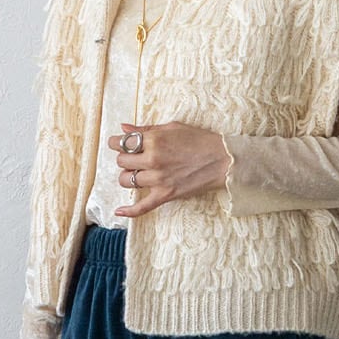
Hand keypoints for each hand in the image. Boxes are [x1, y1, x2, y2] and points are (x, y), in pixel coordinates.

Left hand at [108, 119, 231, 217]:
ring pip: (126, 181)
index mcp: (154, 140)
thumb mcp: (172, 127)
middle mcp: (153, 160)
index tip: (117, 144)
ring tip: (136, 174)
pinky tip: (118, 211)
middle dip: (124, 159)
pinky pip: (142, 207)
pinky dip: (129, 211)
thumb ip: (146, 129)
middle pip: (121, 162)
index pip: (122, 143)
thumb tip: (123, 128)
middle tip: (133, 158)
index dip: (116, 143)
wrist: (222, 160)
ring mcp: (158, 179)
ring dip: (127, 177)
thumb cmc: (200, 140)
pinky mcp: (165, 195)